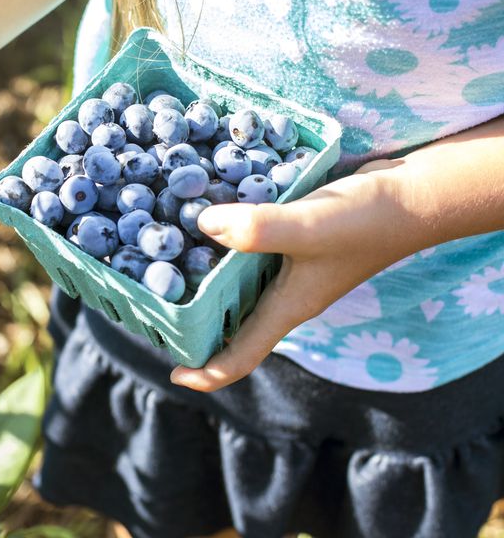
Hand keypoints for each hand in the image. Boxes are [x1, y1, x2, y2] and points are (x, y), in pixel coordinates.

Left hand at [169, 160, 412, 390]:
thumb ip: (257, 229)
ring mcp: (291, 270)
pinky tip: (205, 215)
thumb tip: (202, 225)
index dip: (206, 373)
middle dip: (194, 324)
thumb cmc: (368, 221)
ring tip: (165, 260)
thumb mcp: (308, 226)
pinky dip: (225, 242)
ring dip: (204, 278)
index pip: (241, 357)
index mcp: (287, 308)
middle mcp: (285, 296)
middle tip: (154, 306)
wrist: (415, 195)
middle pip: (232, 325)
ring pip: (238, 286)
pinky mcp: (295, 242)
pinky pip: (251, 252)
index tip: (172, 372)